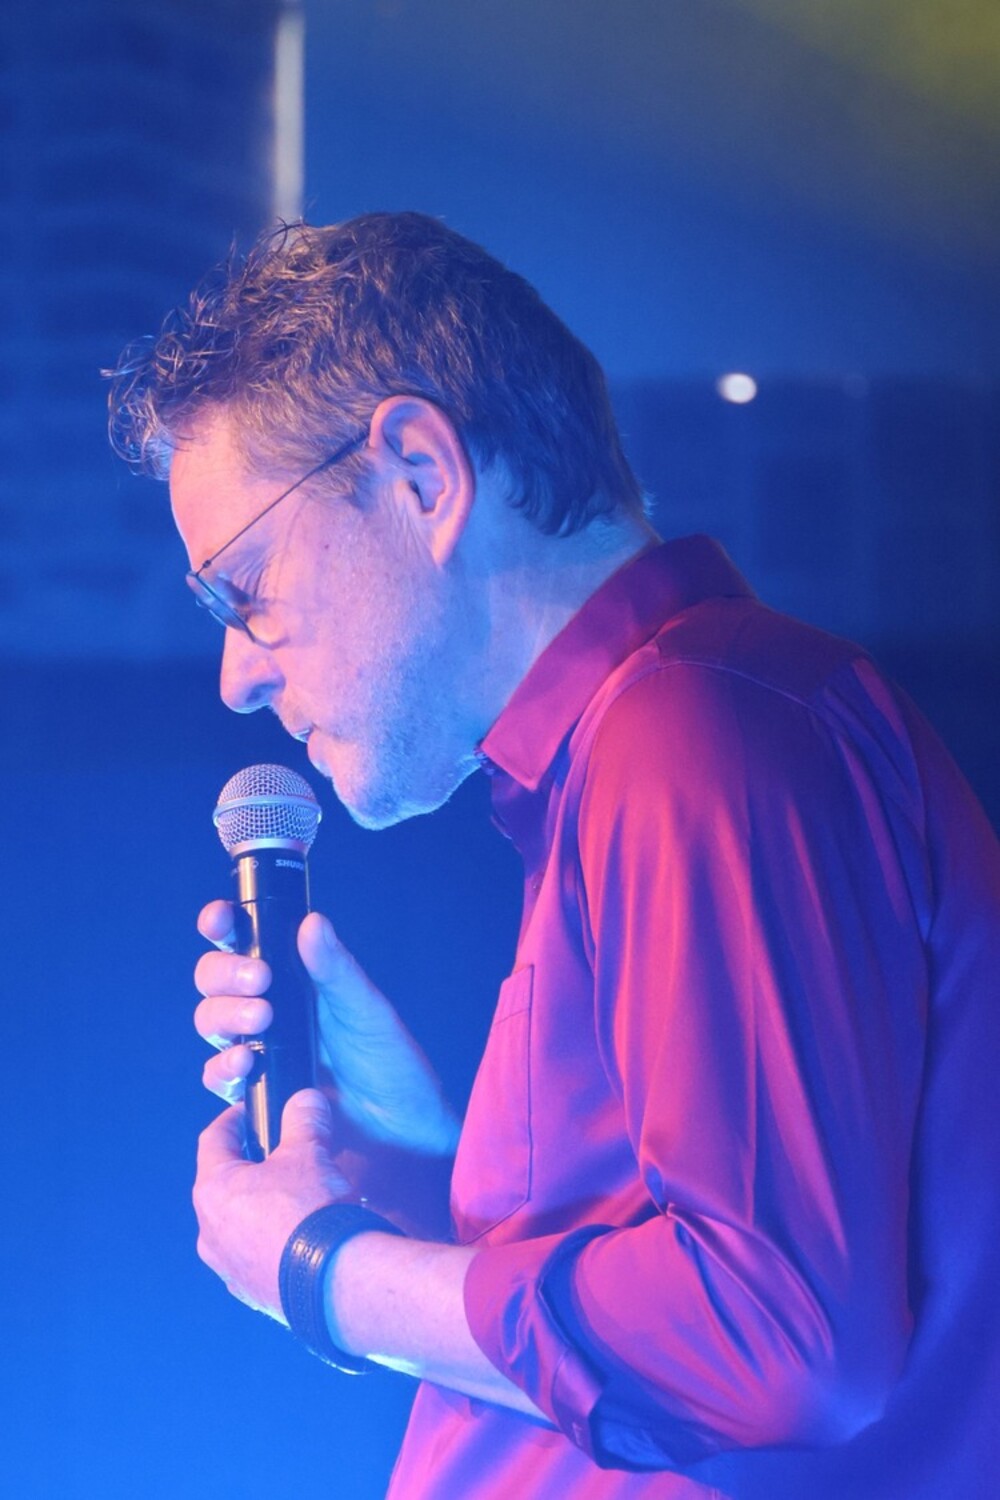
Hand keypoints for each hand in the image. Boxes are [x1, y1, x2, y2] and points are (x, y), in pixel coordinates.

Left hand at [194, 1088, 349, 1317]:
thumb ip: (303, 1120)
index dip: (232, 1119)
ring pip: (238, 1224)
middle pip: (225, 1185)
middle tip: (282, 1155)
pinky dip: (272, 1242)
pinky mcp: (251, 1292)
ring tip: (298, 1199)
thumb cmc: (309, 1214)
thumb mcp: (309, 1153)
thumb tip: (305, 1102)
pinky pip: (255, 1256)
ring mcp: (228, 1267)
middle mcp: (210, 1232)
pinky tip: (302, 1238)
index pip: (213, 1140)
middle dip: (253, 1166)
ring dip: (261, 1208)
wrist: (333, 1281)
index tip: (249, 1112)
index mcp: (213, 1191)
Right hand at [195, 901, 460, 1156]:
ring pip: (210, 1022)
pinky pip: (218, 1076)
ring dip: (224, 1016)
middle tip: (260, 979)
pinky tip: (247, 1063)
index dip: (222, 924)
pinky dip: (223, 1066)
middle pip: (213, 979)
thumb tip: (312, 921)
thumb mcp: (365, 1008)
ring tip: (261, 1019)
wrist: (400, 1125)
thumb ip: (335, 969)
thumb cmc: (388, 1057)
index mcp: (292, 976)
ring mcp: (257, 1047)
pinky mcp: (254, 1090)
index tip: (220, 918)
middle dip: (225, 973)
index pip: (243, 939)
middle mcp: (266, 1005)